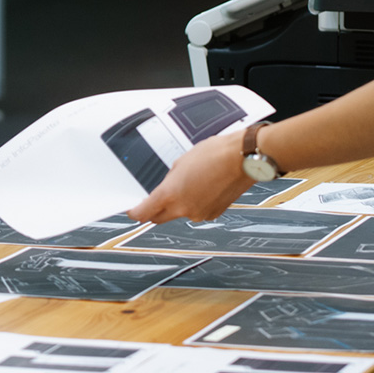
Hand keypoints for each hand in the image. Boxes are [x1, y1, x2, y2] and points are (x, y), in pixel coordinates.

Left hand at [127, 130, 251, 223]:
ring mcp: (200, 213)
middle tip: (152, 200)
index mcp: (171, 195)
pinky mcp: (214, 214)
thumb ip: (170, 180)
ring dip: (179, 204)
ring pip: (181, 213)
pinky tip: (203, 186)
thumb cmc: (214, 154)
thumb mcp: (181, 162)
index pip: (144, 213)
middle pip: (159, 218)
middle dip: (154, 211)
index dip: (135, 212)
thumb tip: (167, 189)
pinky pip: (197, 211)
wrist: (241, 159)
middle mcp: (184, 209)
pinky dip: (196, 202)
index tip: (132, 210)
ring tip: (190, 183)